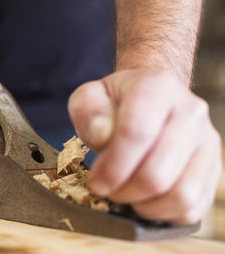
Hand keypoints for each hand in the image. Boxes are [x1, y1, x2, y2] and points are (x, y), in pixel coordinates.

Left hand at [68, 69, 222, 223]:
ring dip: (144, 206)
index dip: (112, 167)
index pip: (136, 133)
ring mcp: (207, 141)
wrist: (150, 100)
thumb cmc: (115, 103)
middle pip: (158, 172)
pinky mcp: (214, 167)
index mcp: (157, 88)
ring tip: (124, 195)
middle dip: (124, 191)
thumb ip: (88, 112)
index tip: (96, 182)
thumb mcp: (89, 97)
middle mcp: (191, 112)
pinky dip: (163, 213)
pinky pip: (193, 207)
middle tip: (106, 189)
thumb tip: (103, 135)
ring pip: (181, 195)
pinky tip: (144, 200)